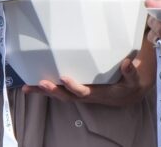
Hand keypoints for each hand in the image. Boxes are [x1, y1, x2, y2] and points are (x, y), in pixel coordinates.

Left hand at [23, 47, 155, 106]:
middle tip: (41, 83)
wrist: (127, 93)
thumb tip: (127, 63)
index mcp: (99, 93)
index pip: (83, 92)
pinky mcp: (75, 88)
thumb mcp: (134, 80)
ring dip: (43, 91)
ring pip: (59, 94)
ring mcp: (79, 92)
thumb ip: (131, 73)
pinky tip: (31, 84)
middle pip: (66, 96)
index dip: (74, 86)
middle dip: (53, 90)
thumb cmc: (129, 84)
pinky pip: (58, 89)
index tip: (64, 77)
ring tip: (27, 87)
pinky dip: (45, 88)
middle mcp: (86, 95)